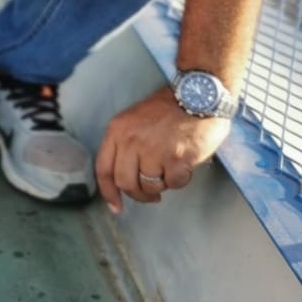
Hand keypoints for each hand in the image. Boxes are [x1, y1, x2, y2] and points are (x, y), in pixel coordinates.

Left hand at [95, 86, 229, 213]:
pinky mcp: (176, 159)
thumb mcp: (134, 121)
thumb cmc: (168, 110)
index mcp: (118, 130)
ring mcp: (153, 150)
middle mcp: (131, 140)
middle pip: (126, 183)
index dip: (108, 192)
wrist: (197, 95)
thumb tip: (122, 181)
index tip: (116, 206)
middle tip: (151, 194)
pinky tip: (184, 163)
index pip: (104, 168)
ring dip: (162, 183)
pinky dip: (180, 179)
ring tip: (170, 165)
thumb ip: (124, 146)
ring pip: (150, 187)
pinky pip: (173, 184)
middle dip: (139, 194)